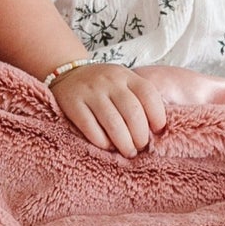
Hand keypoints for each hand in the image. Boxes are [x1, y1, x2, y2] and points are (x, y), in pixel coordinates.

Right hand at [50, 63, 166, 157]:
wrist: (66, 73)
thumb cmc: (102, 86)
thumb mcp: (122, 82)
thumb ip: (138, 99)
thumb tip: (156, 131)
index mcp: (126, 76)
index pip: (148, 93)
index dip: (157, 115)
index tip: (158, 131)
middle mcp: (109, 81)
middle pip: (132, 111)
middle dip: (140, 135)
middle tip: (140, 147)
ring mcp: (90, 92)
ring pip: (113, 122)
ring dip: (124, 142)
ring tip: (128, 152)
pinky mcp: (72, 103)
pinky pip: (90, 127)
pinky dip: (102, 141)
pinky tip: (108, 146)